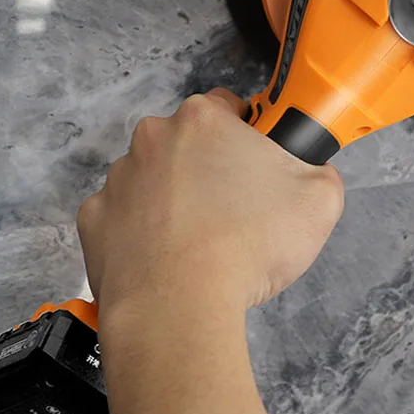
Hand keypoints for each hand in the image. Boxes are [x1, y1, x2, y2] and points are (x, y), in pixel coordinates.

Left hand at [77, 89, 343, 313]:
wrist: (179, 307)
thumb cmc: (249, 245)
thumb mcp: (320, 200)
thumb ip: (319, 171)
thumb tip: (311, 173)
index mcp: (202, 120)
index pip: (227, 106)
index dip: (247, 133)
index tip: (256, 165)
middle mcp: (152, 138)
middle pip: (187, 143)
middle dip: (208, 167)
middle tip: (234, 210)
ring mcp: (117, 179)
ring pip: (153, 179)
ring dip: (173, 199)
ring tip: (200, 242)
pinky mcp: (93, 221)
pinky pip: (123, 218)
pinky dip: (141, 233)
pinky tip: (166, 258)